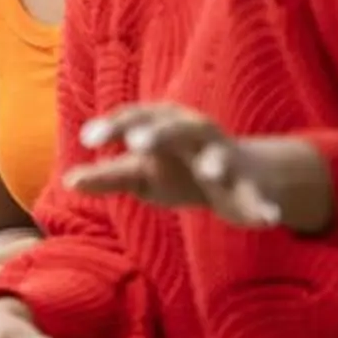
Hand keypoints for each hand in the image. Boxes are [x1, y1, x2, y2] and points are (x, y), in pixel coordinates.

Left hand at [66, 104, 325, 230]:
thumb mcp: (141, 172)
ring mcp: (227, 158)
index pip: (136, 119)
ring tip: (210, 171)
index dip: (113, 126)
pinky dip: (264, 204)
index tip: (88, 139)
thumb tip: (69, 181)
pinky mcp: (253, 184)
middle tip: (136, 143)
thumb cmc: (177, 170)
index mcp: (165, 125)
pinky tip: (268, 218)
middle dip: (159, 133)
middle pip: (178, 128)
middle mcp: (197, 134)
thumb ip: (109, 176)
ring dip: (218, 161)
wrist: (241, 176)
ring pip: (223, 155)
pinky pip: (259, 193)